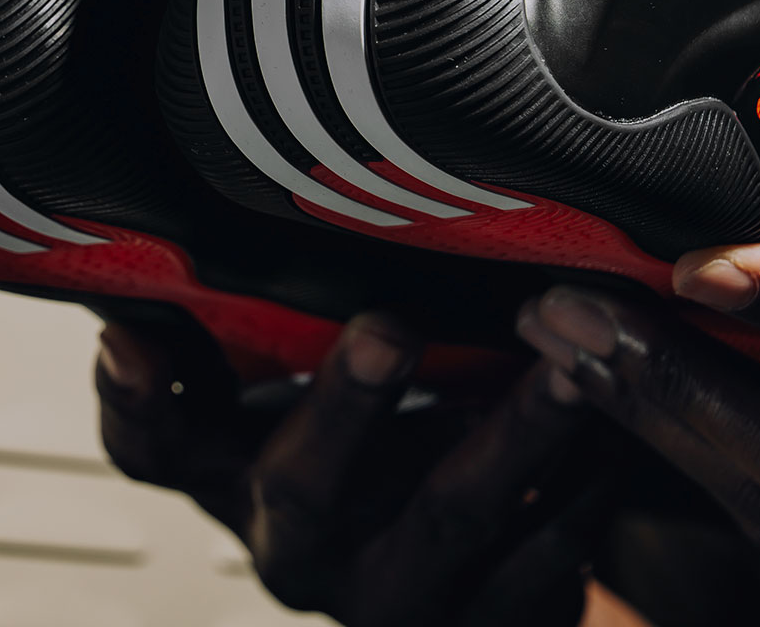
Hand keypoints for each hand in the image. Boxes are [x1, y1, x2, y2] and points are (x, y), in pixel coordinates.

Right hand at [96, 312, 622, 626]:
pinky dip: (589, 484)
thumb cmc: (368, 458)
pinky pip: (545, 557)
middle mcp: (300, 545)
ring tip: (565, 361)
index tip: (132, 333)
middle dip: (347, 406)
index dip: (136, 397)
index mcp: (234, 477)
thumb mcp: (292, 398)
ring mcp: (393, 597)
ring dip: (510, 433)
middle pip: (302, 487)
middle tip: (387, 329)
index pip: (153, 449)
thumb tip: (236, 177)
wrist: (456, 595)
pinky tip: (627, 421)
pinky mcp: (487, 623)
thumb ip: (267, 319)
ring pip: (449, 516)